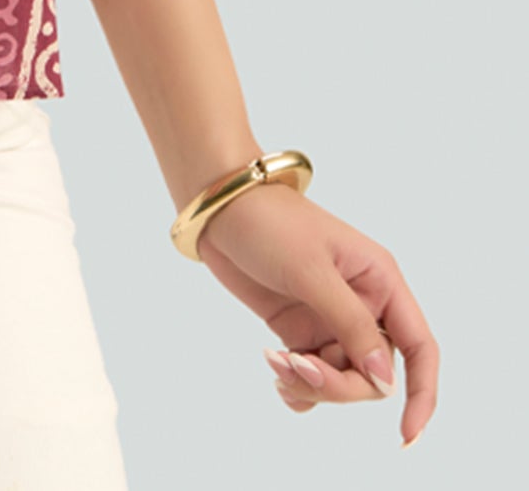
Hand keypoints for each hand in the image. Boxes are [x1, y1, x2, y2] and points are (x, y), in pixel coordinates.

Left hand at [191, 176, 438, 448]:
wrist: (220, 207)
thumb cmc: (270, 223)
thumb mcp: (311, 270)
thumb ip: (350, 324)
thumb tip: (384, 380)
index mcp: (380, 282)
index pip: (419, 348)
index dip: (421, 394)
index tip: (406, 434)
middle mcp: (363, 305)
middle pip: (374, 375)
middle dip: (340, 386)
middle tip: (298, 368)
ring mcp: (331, 320)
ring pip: (342, 380)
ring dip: (312, 386)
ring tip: (276, 365)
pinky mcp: (302, 329)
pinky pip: (313, 378)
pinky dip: (298, 387)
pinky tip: (275, 372)